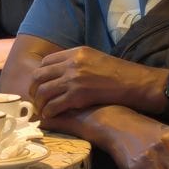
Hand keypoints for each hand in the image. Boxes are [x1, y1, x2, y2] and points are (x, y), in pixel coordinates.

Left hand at [30, 46, 165, 119]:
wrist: (135, 83)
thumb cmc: (119, 73)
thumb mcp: (96, 58)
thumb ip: (78, 62)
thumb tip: (63, 71)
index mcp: (76, 52)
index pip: (46, 61)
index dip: (39, 74)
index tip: (39, 84)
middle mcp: (71, 63)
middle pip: (39, 75)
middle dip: (34, 89)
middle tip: (35, 99)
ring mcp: (73, 79)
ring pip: (43, 91)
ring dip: (39, 102)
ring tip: (41, 109)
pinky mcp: (78, 95)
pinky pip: (54, 105)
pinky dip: (48, 111)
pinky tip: (49, 115)